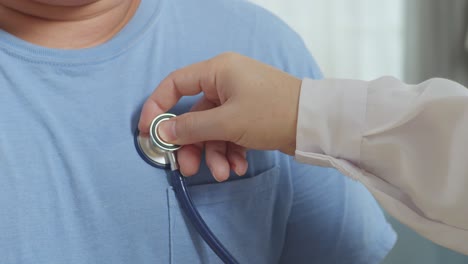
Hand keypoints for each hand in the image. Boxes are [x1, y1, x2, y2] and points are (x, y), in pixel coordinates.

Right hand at [138, 52, 301, 180]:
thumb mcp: (227, 122)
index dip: (158, 106)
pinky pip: (229, 134)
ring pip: (213, 129)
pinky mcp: (249, 116)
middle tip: (188, 169)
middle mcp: (225, 82)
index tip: (148, 131)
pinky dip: (230, 152)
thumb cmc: (271, 113)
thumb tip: (164, 132)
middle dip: (193, 145)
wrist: (314, 124)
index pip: (175, 83)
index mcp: (218, 71)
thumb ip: (192, 127)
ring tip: (224, 174)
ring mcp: (238, 100)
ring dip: (214, 154)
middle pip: (195, 115)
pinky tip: (239, 167)